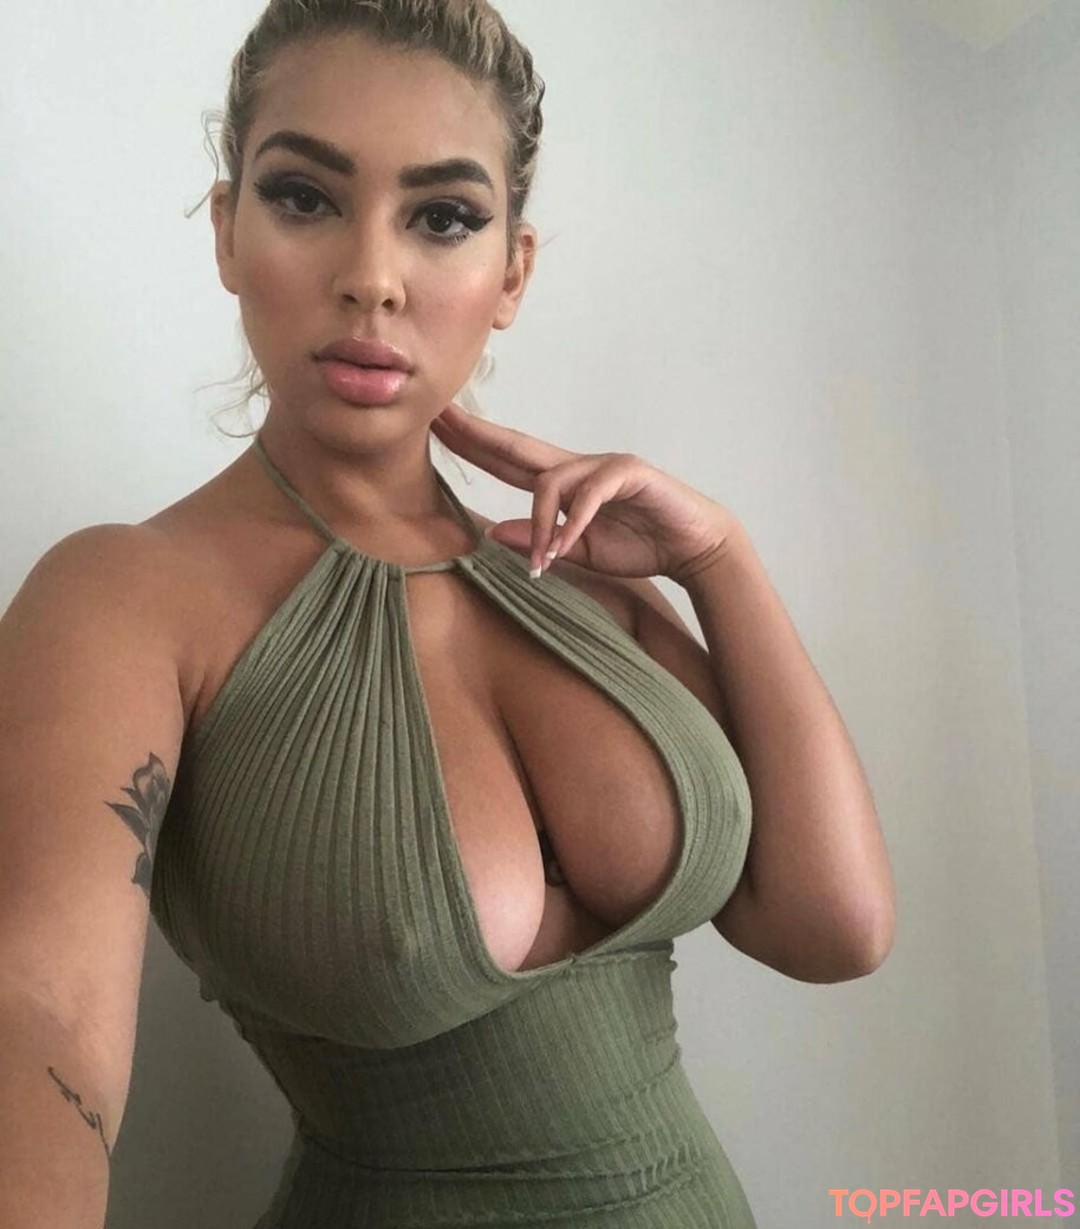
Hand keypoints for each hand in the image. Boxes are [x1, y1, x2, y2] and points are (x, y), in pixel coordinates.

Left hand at [429, 403, 741, 583]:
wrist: (693, 547)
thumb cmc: (640, 547)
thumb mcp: (577, 553)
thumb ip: (537, 542)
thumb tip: (490, 532)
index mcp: (564, 485)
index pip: (508, 461)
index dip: (474, 445)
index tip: (439, 430)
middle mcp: (579, 468)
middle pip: (518, 447)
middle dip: (478, 433)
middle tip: (440, 416)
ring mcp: (604, 466)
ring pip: (551, 481)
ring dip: (539, 524)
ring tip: (540, 562)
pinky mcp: (630, 474)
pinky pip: (589, 494)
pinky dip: (572, 522)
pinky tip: (562, 548)